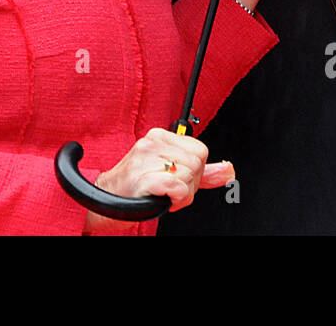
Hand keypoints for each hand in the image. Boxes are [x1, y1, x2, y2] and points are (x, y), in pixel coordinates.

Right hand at [83, 128, 234, 233]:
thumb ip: (202, 173)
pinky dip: (175, 198)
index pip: (200, 151)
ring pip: (188, 176)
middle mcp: (152, 142)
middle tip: (170, 191)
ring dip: (181, 195)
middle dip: (189, 185)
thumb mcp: (172, 173)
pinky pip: (176, 187)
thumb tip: (229, 171)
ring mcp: (145, 159)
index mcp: (159, 136)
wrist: (106, 200)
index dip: (195, 172)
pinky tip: (162, 199)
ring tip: (163, 195)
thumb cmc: (138, 186)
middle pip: (197, 164)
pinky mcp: (142, 177)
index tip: (178, 180)